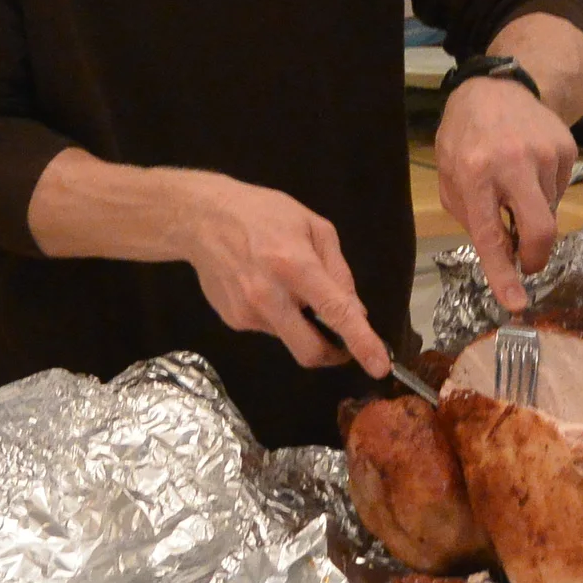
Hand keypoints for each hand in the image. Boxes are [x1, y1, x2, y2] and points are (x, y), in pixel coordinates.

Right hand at [166, 170, 389, 374]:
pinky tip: (264, 287)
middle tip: (342, 342)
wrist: (203, 218)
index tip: (380, 367)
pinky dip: (278, 316)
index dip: (362, 343)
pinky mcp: (233, 321)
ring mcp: (248, 313)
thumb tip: (355, 311)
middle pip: (310, 350)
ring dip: (300, 324)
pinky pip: (269, 329)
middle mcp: (270, 296)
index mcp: (296, 266)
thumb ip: (338, 270)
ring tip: (286, 287)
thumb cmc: (264, 214)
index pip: (336, 313)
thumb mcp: (313, 226)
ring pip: (290, 338)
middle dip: (333, 355)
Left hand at [433, 76, 576, 311]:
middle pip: (541, 229)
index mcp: (474, 172)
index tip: (516, 303)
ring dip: (532, 213)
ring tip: (515, 186)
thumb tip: (501, 254)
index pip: (490, 235)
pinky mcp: (567, 149)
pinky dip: (544, 193)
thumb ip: (470, 215)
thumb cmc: (464, 136)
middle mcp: (514, 162)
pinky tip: (529, 170)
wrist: (498, 86)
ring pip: (549, 212)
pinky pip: (560, 191)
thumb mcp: (449, 174)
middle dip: (536, 257)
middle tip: (527, 262)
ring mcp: (546, 154)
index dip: (503, 274)